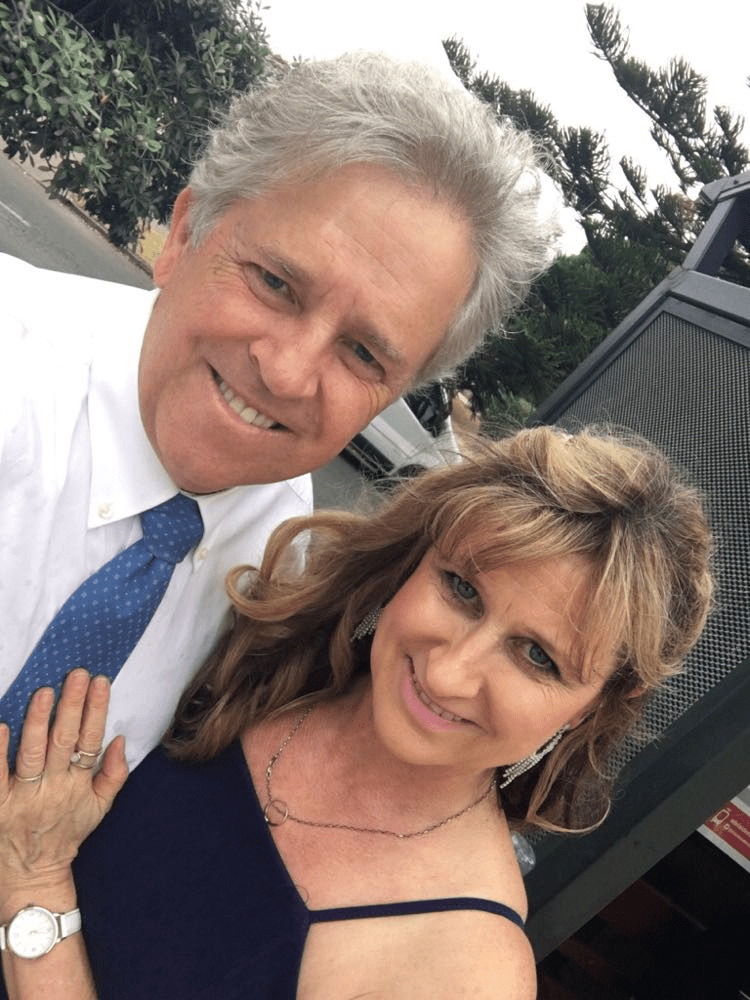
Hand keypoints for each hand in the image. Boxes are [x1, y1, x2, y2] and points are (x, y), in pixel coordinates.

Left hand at [0, 669, 127, 898]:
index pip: (90, 740)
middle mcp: (53, 788)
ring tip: (45, 692)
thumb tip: (119, 739)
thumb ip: (114, 774)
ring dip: (38, 721)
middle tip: (76, 674)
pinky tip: (1, 726)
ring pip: (32, 754)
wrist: (32, 876)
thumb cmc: (66, 835)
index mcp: (78, 786)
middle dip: (71, 705)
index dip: (96, 710)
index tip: (100, 682)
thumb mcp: (100, 808)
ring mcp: (23, 796)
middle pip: (64, 741)